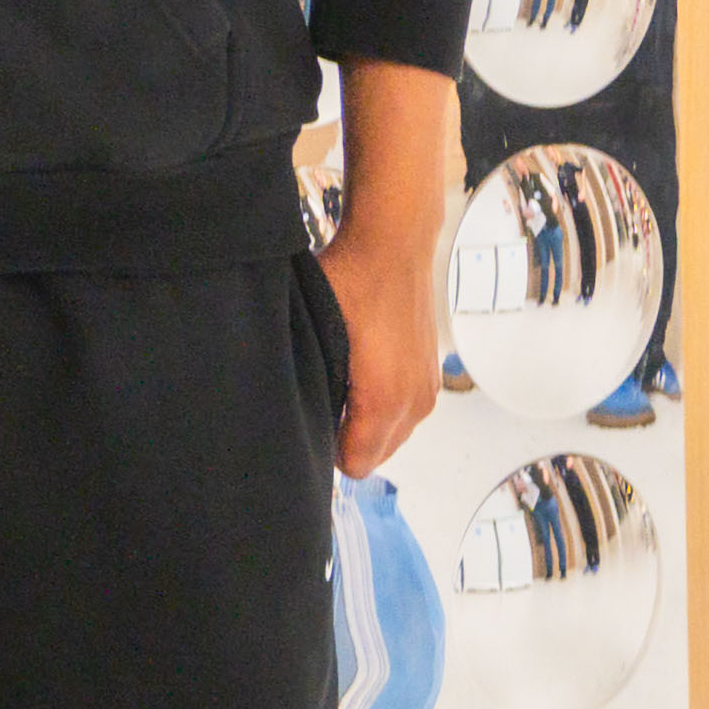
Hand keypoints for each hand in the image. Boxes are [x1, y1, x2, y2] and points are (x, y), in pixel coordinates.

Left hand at [320, 58, 458, 473]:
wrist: (394, 244)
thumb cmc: (351, 281)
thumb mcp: (313, 333)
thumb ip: (303, 383)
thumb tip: (276, 413)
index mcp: (385, 400)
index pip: (354, 464)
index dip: (325, 451)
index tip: (307, 425)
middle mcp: (414, 402)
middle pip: (373, 456)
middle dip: (345, 440)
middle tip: (319, 404)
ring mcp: (427, 389)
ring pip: (391, 436)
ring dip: (366, 423)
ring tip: (340, 387)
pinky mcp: (432, 374)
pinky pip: (404, 414)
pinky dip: (384, 406)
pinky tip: (361, 375)